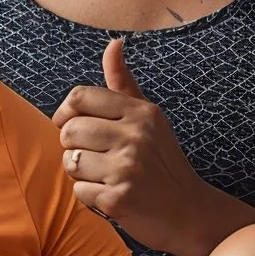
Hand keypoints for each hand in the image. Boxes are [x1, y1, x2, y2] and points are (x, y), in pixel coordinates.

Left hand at [55, 41, 224, 255]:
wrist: (190, 212)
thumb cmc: (163, 162)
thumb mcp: (149, 118)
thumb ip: (123, 83)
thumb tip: (113, 43)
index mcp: (141, 112)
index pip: (80, 97)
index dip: (65, 112)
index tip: (72, 126)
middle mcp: (135, 135)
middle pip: (69, 130)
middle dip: (72, 147)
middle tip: (94, 157)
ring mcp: (127, 168)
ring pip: (70, 163)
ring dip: (81, 174)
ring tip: (105, 176)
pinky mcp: (118, 198)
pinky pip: (79, 192)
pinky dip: (90, 198)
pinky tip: (113, 196)